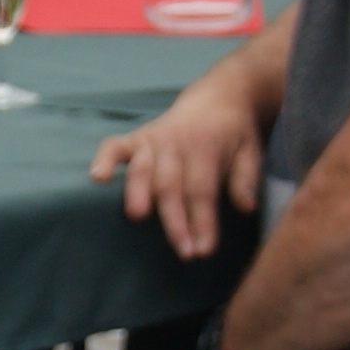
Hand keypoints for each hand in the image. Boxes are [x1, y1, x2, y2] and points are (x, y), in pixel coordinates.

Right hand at [91, 73, 269, 259]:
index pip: (202, 190)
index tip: (204, 251)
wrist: (218, 97)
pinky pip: (114, 147)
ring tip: (138, 216)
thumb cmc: (234, 134)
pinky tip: (98, 177)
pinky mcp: (135, 139)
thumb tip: (246, 207)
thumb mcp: (251, 152)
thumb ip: (246, 180)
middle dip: (175, 220)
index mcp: (207, 148)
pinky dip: (104, 160)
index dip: (202, 221)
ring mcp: (153, 140)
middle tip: (182, 252)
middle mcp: (177, 144)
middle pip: (171, 186)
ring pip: (142, 170)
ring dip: (138, 193)